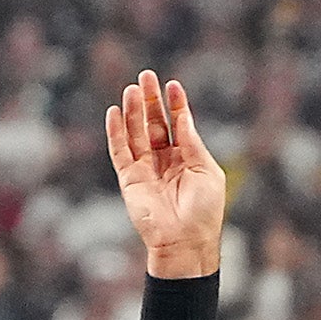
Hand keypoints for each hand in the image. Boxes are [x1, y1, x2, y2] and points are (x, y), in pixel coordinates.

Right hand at [105, 70, 225, 277]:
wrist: (186, 242)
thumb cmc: (204, 212)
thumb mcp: (206, 171)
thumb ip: (192, 143)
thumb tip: (183, 117)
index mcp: (186, 159)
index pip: (178, 124)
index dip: (175, 105)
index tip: (173, 85)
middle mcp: (164, 161)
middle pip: (154, 124)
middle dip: (150, 101)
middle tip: (146, 76)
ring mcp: (146, 170)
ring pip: (136, 134)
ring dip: (134, 111)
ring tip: (132, 89)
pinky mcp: (130, 181)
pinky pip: (120, 152)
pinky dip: (116, 133)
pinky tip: (114, 113)